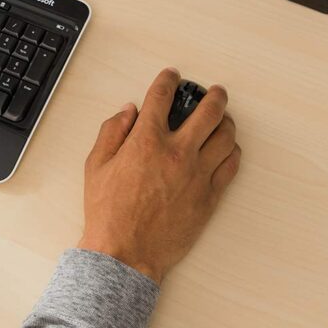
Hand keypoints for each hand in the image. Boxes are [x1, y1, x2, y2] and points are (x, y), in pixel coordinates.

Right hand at [77, 68, 240, 283]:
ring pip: (226, 136)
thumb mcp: (95, 165)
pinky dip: (232, 152)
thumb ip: (111, 131)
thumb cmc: (108, 211)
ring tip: (223, 118)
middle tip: (214, 92)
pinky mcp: (210, 196)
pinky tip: (227, 149)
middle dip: (213, 96)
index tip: (171, 75)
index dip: (168, 80)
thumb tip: (128, 110)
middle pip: (208, 111)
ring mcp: (197, 175)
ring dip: (226, 121)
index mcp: (146, 141)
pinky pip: (231, 166)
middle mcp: (177, 153)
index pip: (162, 97)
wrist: (126, 252)